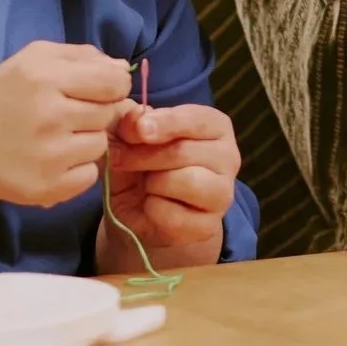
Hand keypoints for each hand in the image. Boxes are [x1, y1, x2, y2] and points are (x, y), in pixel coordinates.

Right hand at [0, 41, 130, 208]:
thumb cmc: (0, 97)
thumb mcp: (33, 58)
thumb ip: (81, 56)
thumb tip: (122, 68)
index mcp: (45, 77)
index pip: (113, 82)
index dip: (113, 86)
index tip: (100, 90)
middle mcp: (49, 115)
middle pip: (109, 113)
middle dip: (95, 112)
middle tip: (67, 115)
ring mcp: (49, 155)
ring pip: (101, 145)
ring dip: (86, 140)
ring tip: (55, 137)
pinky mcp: (48, 188)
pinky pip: (90, 175)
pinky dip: (77, 169)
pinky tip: (52, 160)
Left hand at [99, 102, 240, 268]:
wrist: (139, 208)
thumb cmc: (141, 160)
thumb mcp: (130, 134)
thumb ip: (131, 120)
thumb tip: (135, 118)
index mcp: (215, 126)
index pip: (197, 119)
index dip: (164, 122)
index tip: (137, 129)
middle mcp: (227, 157)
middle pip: (183, 151)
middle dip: (142, 155)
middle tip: (118, 158)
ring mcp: (222, 194)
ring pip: (186, 182)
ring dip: (152, 182)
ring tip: (145, 183)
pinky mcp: (208, 226)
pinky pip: (174, 216)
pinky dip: (152, 210)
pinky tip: (152, 205)